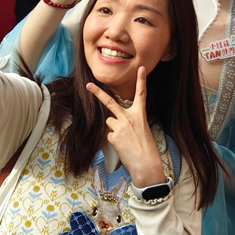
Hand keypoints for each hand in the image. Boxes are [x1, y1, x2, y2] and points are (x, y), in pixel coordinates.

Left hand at [85, 67, 164, 187]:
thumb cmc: (147, 149)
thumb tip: (114, 124)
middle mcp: (129, 118)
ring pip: (110, 123)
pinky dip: (114, 141)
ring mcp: (119, 127)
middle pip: (110, 102)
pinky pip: (109, 135)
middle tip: (88, 85)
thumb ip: (130, 122)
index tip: (141, 69)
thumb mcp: (143, 130)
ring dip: (114, 129)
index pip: (141, 94)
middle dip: (98, 93)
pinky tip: (122, 147)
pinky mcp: (112, 137)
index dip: (141, 80)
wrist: (147, 165)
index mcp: (139, 115)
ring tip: (125, 140)